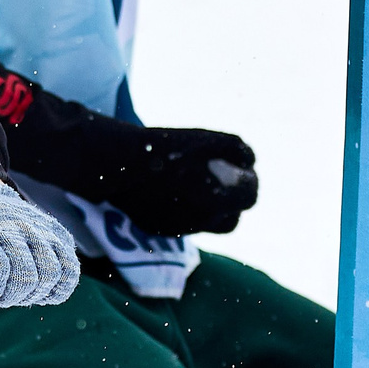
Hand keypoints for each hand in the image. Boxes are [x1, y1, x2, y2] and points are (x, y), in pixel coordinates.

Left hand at [0, 178, 80, 308]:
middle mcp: (13, 225)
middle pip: (25, 277)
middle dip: (7, 298)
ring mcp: (39, 228)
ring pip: (51, 273)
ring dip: (32, 294)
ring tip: (14, 288)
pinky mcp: (58, 234)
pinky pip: (71, 270)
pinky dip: (56, 288)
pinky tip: (36, 287)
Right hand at [85, 126, 258, 235]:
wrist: (118, 162)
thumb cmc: (165, 147)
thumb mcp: (207, 138)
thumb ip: (237, 149)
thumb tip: (250, 161)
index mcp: (216, 200)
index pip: (249, 198)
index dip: (250, 183)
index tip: (244, 171)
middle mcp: (200, 221)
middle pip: (231, 220)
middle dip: (232, 204)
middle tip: (225, 184)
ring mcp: (178, 229)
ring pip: (205, 224)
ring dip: (210, 208)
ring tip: (199, 185)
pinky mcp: (158, 229)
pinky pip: (181, 223)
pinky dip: (185, 210)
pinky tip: (173, 190)